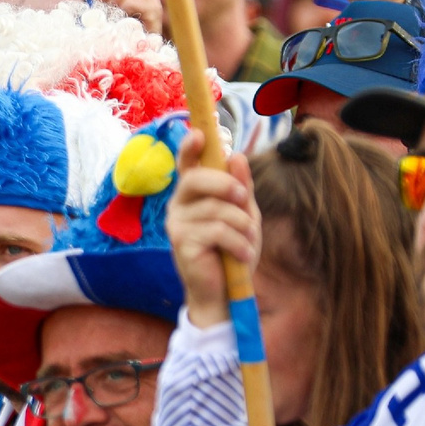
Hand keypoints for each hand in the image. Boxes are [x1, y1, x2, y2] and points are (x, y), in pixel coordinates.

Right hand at [163, 133, 256, 325]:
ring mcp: (177, 224)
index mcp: (193, 194)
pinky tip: (242, 255)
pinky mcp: (181, 243)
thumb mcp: (244, 215)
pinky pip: (217, 231)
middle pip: (198, 178)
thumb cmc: (233, 250)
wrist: (226, 292)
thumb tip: (236, 156)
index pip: (187, 164)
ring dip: (242, 226)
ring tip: (247, 243)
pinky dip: (238, 243)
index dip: (189, 147)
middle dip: (228, 186)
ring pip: (217, 209)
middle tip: (244, 201)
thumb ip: (241, 187)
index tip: (199, 133)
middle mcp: (179, 205)